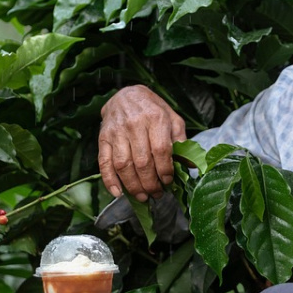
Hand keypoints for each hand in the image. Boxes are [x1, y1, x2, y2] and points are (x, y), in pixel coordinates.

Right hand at [98, 86, 185, 201]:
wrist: (125, 95)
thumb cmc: (152, 109)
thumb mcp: (172, 119)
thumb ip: (181, 141)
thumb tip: (190, 166)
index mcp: (155, 118)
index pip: (160, 150)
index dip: (165, 170)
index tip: (168, 181)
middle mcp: (134, 124)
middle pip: (142, 162)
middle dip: (150, 183)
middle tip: (157, 194)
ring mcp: (116, 132)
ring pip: (123, 165)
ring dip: (133, 186)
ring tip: (142, 197)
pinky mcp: (103, 138)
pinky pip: (104, 162)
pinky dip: (109, 180)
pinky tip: (118, 193)